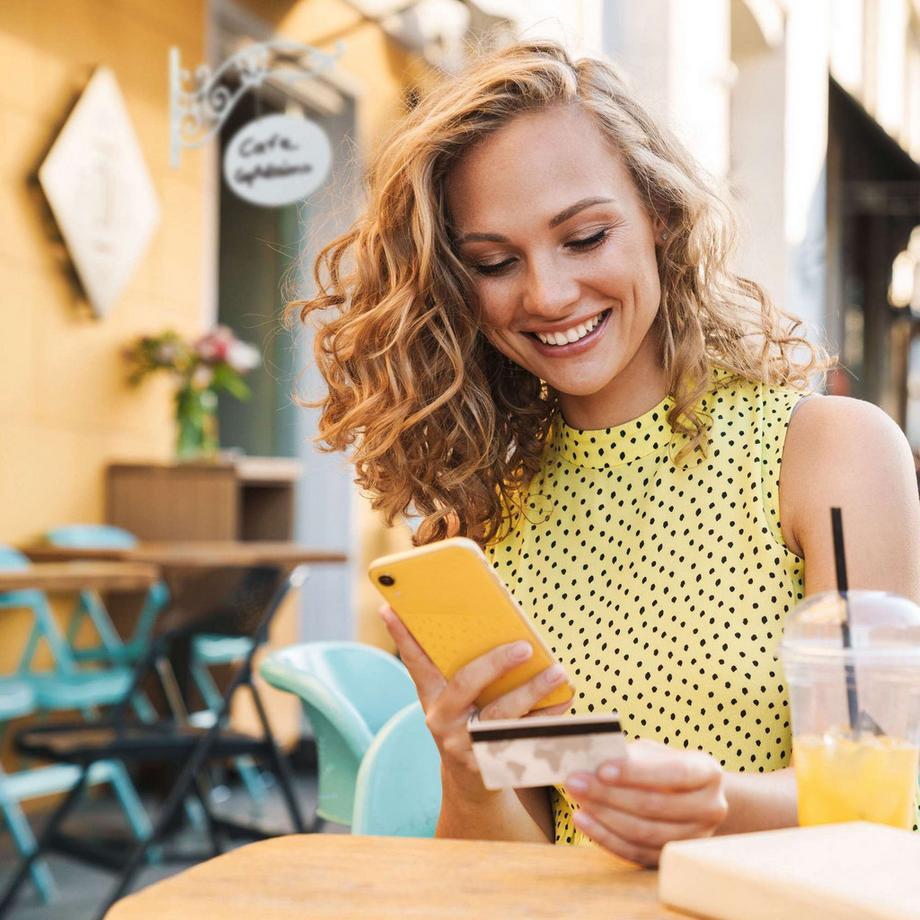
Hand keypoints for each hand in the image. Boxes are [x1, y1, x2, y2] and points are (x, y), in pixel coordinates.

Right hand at [379, 603, 572, 795]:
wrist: (472, 785)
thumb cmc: (468, 725)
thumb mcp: (456, 702)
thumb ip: (465, 671)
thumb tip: (498, 627)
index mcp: (432, 698)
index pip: (415, 662)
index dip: (401, 636)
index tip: (390, 607)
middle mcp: (442, 721)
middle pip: (466, 685)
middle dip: (495, 663)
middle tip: (524, 646)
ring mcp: (464, 746)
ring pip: (501, 715)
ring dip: (532, 690)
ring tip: (558, 672)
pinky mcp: (490, 765)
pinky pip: (523, 737)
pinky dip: (548, 717)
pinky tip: (565, 700)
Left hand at [565, 739, 727, 865]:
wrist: (690, 797)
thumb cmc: (663, 766)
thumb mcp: (654, 753)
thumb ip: (632, 756)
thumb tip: (594, 761)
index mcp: (707, 772)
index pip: (675, 773)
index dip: (637, 773)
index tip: (601, 769)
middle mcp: (710, 808)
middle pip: (655, 806)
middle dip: (609, 794)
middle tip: (575, 781)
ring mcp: (695, 838)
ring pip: (644, 833)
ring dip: (604, 817)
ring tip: (577, 799)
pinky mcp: (673, 858)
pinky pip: (636, 853)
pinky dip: (605, 837)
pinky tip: (583, 820)